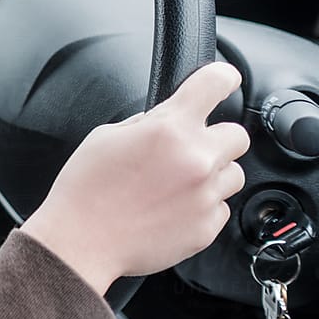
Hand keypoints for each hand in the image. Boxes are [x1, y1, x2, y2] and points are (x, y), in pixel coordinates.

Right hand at [19, 61, 249, 296]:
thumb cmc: (86, 188)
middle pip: (237, 135)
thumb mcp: (106, 136)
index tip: (225, 79)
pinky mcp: (207, 227)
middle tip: (188, 149)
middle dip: (215, 138)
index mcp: (168, 128)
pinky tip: (171, 208)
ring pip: (233, 174)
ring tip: (177, 184)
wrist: (81, 241)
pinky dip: (202, 205)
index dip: (222, 77)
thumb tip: (166, 119)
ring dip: (212, 173)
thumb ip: (146, 123)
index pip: (214, 84)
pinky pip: (220, 207)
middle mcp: (195, 159)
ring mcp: (205, 195)